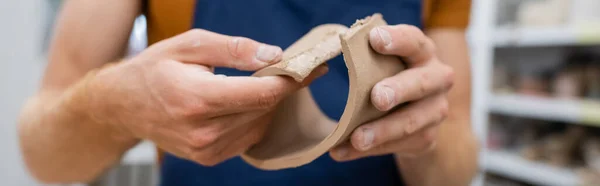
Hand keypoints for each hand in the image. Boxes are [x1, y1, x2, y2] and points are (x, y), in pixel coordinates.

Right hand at [87, 29, 326, 165]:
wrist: (122, 106)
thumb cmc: (154, 69)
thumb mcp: (189, 46)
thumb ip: (233, 49)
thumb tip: (273, 56)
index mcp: (198, 99)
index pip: (262, 93)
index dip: (293, 80)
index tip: (314, 67)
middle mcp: (204, 131)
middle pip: (264, 108)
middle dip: (283, 87)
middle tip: (291, 68)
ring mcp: (206, 150)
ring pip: (260, 124)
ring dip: (268, 103)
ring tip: (260, 82)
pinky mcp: (209, 158)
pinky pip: (248, 137)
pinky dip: (254, 117)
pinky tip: (243, 102)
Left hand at [330, 25, 453, 159]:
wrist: (413, 115)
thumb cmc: (388, 77)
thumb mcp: (380, 64)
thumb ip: (364, 60)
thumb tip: (321, 65)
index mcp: (422, 52)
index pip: (413, 41)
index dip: (397, 39)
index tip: (374, 39)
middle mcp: (437, 78)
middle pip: (421, 83)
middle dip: (398, 90)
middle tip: (378, 98)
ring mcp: (435, 110)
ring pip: (411, 121)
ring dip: (382, 131)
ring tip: (357, 139)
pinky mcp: (427, 138)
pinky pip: (398, 145)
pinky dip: (371, 149)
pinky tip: (344, 151)